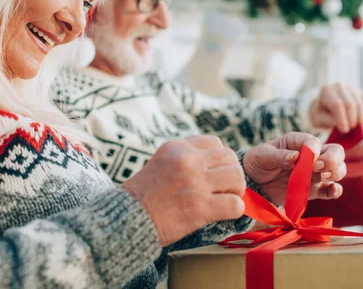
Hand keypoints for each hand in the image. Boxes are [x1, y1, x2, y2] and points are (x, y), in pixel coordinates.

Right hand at [121, 136, 245, 246]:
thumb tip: (214, 161)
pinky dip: (235, 210)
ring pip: (237, 178)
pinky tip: (225, 213)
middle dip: (232, 173)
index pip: (215, 143)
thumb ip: (184, 157)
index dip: (221, 158)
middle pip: (230, 158)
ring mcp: (195, 183)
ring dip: (235, 190)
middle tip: (227, 187)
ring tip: (227, 199)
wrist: (126, 220)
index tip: (217, 171)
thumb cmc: (142, 195)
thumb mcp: (160, 162)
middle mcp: (187, 161)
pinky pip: (234, 204)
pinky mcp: (200, 208)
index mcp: (177, 148)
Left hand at [242, 132, 345, 205]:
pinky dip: (335, 191)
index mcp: (297, 142)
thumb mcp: (263, 156)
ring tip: (320, 177)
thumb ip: (278, 156)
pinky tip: (332, 190)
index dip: (315, 150)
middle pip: (335, 152)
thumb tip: (295, 157)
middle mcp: (311, 155)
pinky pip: (330, 190)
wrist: (253, 183)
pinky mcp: (313, 190)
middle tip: (317, 168)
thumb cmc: (258, 162)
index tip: (308, 159)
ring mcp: (314, 173)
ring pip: (337, 170)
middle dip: (331, 160)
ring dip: (334, 173)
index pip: (314, 142)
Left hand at [309, 82, 362, 132]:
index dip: (342, 119)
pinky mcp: (361, 93)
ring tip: (358, 131)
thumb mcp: (318, 117)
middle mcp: (340, 86)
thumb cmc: (320, 113)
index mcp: (327, 90)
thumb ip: (329, 120)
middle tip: (350, 131)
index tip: (344, 131)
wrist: (323, 104)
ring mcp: (352, 88)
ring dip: (361, 120)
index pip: (338, 104)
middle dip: (352, 120)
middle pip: (351, 104)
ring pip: (361, 104)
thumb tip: (345, 126)